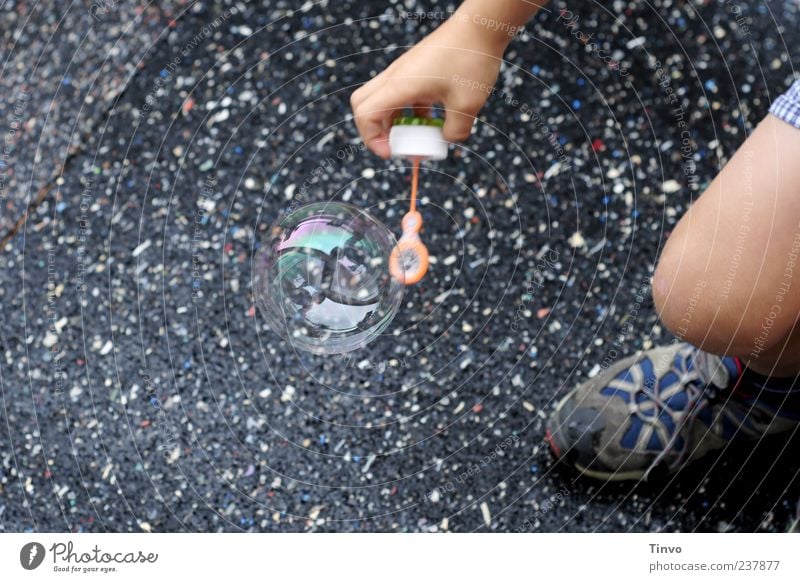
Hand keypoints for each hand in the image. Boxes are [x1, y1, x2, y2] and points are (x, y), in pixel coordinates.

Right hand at [350, 16, 505, 157]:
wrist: (481, 27)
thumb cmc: (472, 59)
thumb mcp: (467, 105)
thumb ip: (454, 132)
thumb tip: (447, 140)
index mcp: (400, 86)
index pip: (365, 115)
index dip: (372, 140)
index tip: (392, 153)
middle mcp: (395, 77)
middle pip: (363, 105)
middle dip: (375, 131)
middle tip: (396, 145)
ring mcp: (404, 71)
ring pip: (382, 100)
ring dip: (393, 122)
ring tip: (416, 135)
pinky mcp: (416, 69)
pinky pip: (401, 94)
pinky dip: (409, 111)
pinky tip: (431, 118)